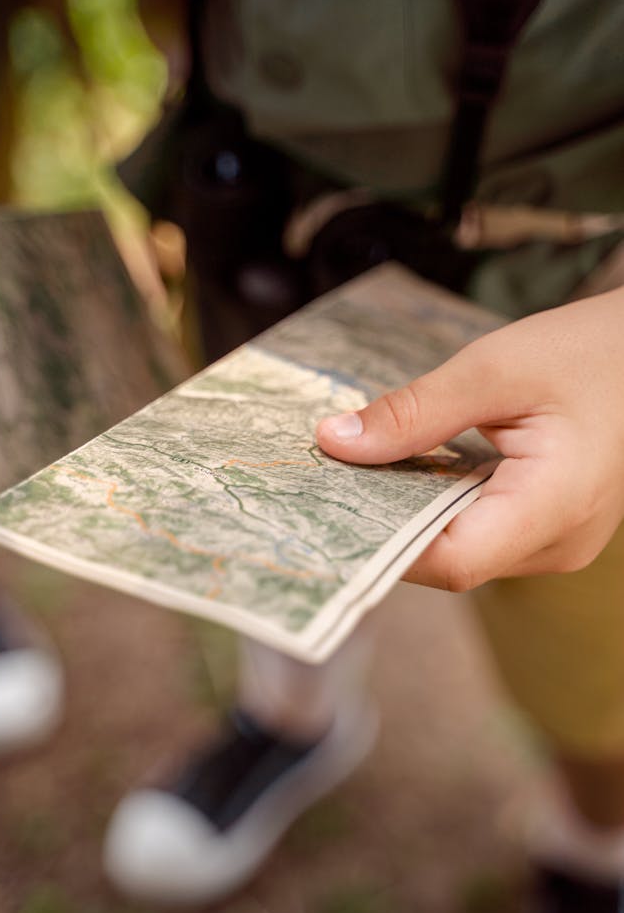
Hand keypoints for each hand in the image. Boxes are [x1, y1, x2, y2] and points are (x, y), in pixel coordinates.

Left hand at [316, 288, 623, 590]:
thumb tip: (333, 442)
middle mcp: (559, 542)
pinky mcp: (548, 530)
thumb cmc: (586, 351)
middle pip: (451, 559)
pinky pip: (480, 532)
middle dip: (386, 525)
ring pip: (462, 549)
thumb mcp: (493, 367)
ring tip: (359, 472)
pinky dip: (438, 505)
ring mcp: (556, 542)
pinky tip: (407, 472)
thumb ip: (413, 412)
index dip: (386, 543)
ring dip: (410, 514)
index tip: (328, 508)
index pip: (454, 560)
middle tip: (326, 483)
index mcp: (556, 504)